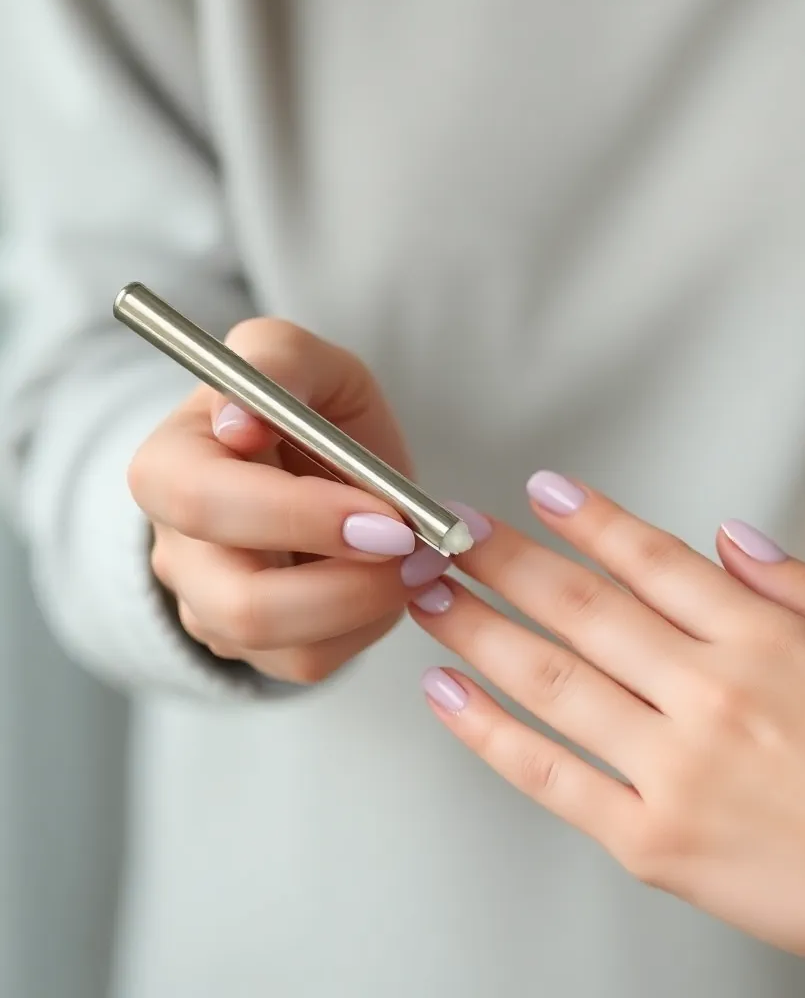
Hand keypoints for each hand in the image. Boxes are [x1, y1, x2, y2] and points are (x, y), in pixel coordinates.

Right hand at [128, 318, 449, 682]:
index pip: (204, 502)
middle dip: (346, 583)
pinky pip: (310, 661)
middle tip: (416, 547)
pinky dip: (366, 625)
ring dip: (368, 604)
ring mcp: (207, 604)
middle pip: (240, 603)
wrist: (313, 459)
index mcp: (170, 464)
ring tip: (419, 559)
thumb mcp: (300, 357)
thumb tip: (240, 420)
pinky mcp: (250, 646)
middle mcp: (176, 546)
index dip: (298, 514)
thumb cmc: (303, 405)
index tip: (385, 511)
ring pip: (281, 644)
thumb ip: (276, 362)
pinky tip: (388, 581)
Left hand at [409, 474, 804, 994]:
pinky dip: (490, 733)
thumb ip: (804, 584)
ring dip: (477, 629)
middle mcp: (711, 694)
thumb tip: (729, 536)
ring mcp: (676, 768)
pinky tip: (449, 694)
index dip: (589, 518)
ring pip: (550, 680)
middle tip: (451, 531)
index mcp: (766, 641)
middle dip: (504, 561)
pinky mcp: (653, 840)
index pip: (653, 559)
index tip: (542, 491)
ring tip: (430, 593)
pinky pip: (552, 776)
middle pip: (583, 608)